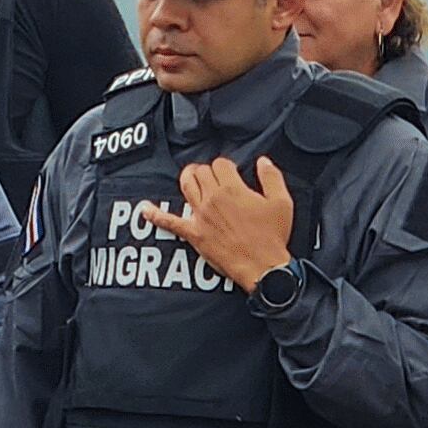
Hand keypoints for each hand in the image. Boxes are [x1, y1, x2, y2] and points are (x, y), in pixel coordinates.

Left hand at [141, 153, 300, 292]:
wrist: (263, 267)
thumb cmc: (273, 236)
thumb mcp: (282, 202)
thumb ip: (271, 177)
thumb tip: (263, 161)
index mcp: (233, 189)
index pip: (220, 164)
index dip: (225, 165)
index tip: (231, 172)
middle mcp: (213, 199)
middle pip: (201, 172)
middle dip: (207, 170)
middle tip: (212, 176)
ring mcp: (201, 216)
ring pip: (185, 186)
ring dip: (186, 178)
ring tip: (190, 176)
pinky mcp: (194, 234)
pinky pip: (170, 222)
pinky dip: (155, 215)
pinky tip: (145, 209)